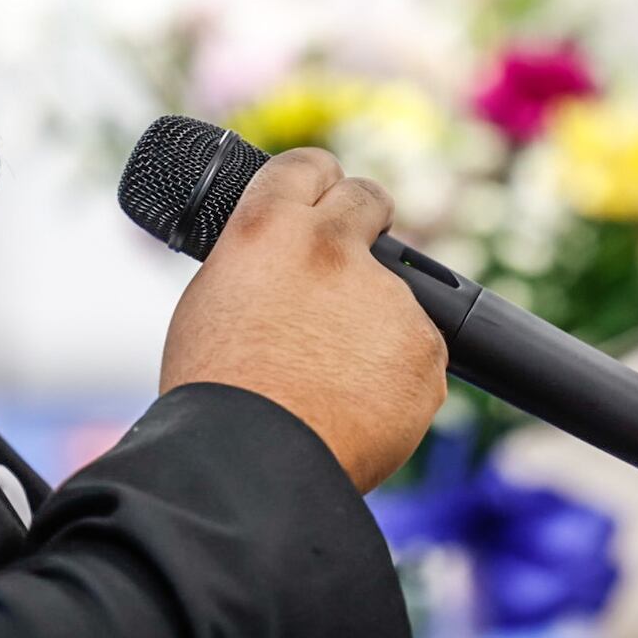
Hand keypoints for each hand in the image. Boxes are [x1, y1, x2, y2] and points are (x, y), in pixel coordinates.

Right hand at [159, 147, 448, 492]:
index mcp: (268, 228)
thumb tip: (284, 269)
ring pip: (394, 294)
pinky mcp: (425, 348)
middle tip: (355, 252)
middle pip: (367, 200)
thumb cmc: (214, 399)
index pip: (308, 166)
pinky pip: (415, 353)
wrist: (249, 471)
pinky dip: (395, 376)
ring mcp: (386, 297)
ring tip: (331, 380)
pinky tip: (357, 407)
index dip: (319, 181)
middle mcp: (334, 247)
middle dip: (364, 218)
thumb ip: (258, 269)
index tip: (326, 194)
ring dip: (374, 320)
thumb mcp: (212, 304)